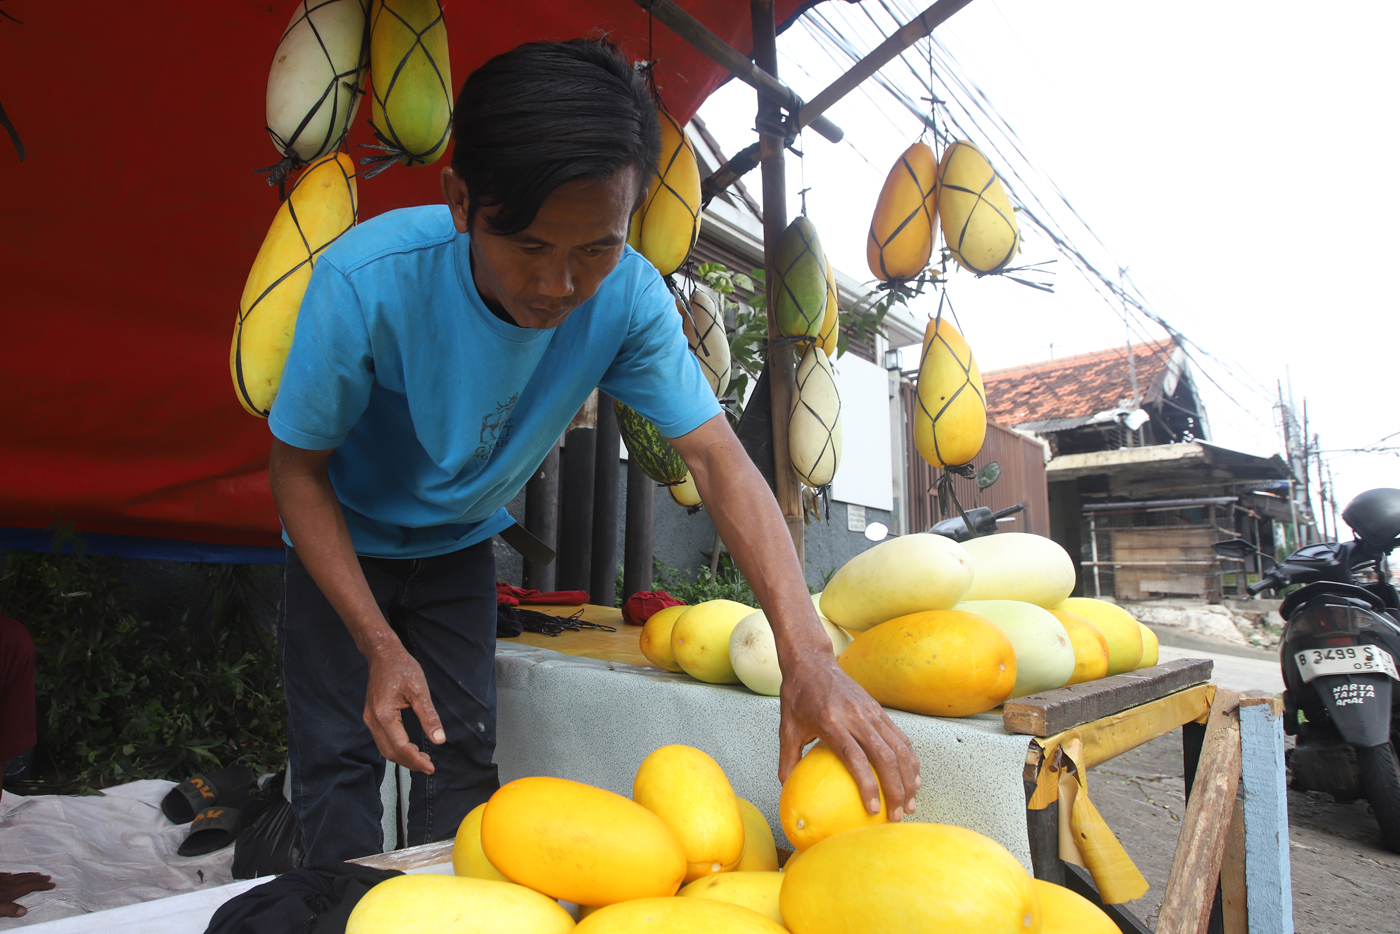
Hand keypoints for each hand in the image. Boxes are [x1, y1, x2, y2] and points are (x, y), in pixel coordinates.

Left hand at [0, 872, 54, 917]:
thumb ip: (10, 909)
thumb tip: (24, 911)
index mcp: (10, 891)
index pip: (30, 886)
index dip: (42, 885)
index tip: (52, 884)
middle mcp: (8, 883)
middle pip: (26, 879)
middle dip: (39, 878)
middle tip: (48, 877)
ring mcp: (1, 880)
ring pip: (18, 876)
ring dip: (29, 875)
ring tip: (36, 874)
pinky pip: (5, 875)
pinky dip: (12, 875)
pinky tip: (12, 874)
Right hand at [363, 640, 444, 772]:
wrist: (382, 653)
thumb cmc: (400, 667)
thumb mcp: (420, 690)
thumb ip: (429, 716)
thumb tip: (439, 739)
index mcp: (383, 715)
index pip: (401, 747)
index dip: (416, 760)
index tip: (431, 767)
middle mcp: (373, 720)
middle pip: (390, 752)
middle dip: (410, 762)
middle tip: (429, 766)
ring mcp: (370, 719)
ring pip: (384, 748)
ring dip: (403, 757)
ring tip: (422, 759)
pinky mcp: (372, 716)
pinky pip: (382, 739)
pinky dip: (396, 748)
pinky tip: (409, 748)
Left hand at [779, 658, 920, 820]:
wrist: (812, 662)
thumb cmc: (797, 697)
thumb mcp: (786, 729)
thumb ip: (787, 760)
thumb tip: (788, 790)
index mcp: (831, 722)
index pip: (855, 757)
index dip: (868, 785)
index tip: (873, 809)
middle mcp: (856, 716)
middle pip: (885, 756)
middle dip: (896, 789)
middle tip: (897, 816)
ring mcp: (871, 711)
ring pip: (899, 748)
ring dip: (909, 778)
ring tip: (910, 803)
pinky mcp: (879, 709)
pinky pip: (900, 737)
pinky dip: (910, 760)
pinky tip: (913, 779)